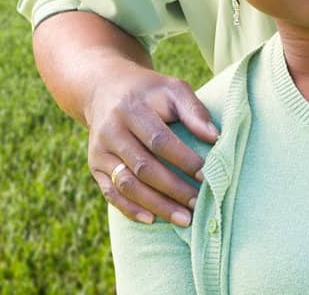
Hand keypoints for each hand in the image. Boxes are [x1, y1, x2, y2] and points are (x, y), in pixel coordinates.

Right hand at [84, 65, 218, 226]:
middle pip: (143, 166)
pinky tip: (152, 219)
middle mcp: (110, 130)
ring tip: (184, 219)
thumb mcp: (171, 88)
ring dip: (156, 205)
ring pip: (127, 184)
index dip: (184, 160)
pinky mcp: (95, 165)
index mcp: (131, 108)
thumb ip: (193, 110)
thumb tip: (214, 138)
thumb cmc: (148, 92)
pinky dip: (130, 209)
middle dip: (174, 189)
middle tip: (199, 204)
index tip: (206, 175)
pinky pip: (111, 193)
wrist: (103, 88)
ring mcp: (99, 150)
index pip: (159, 140)